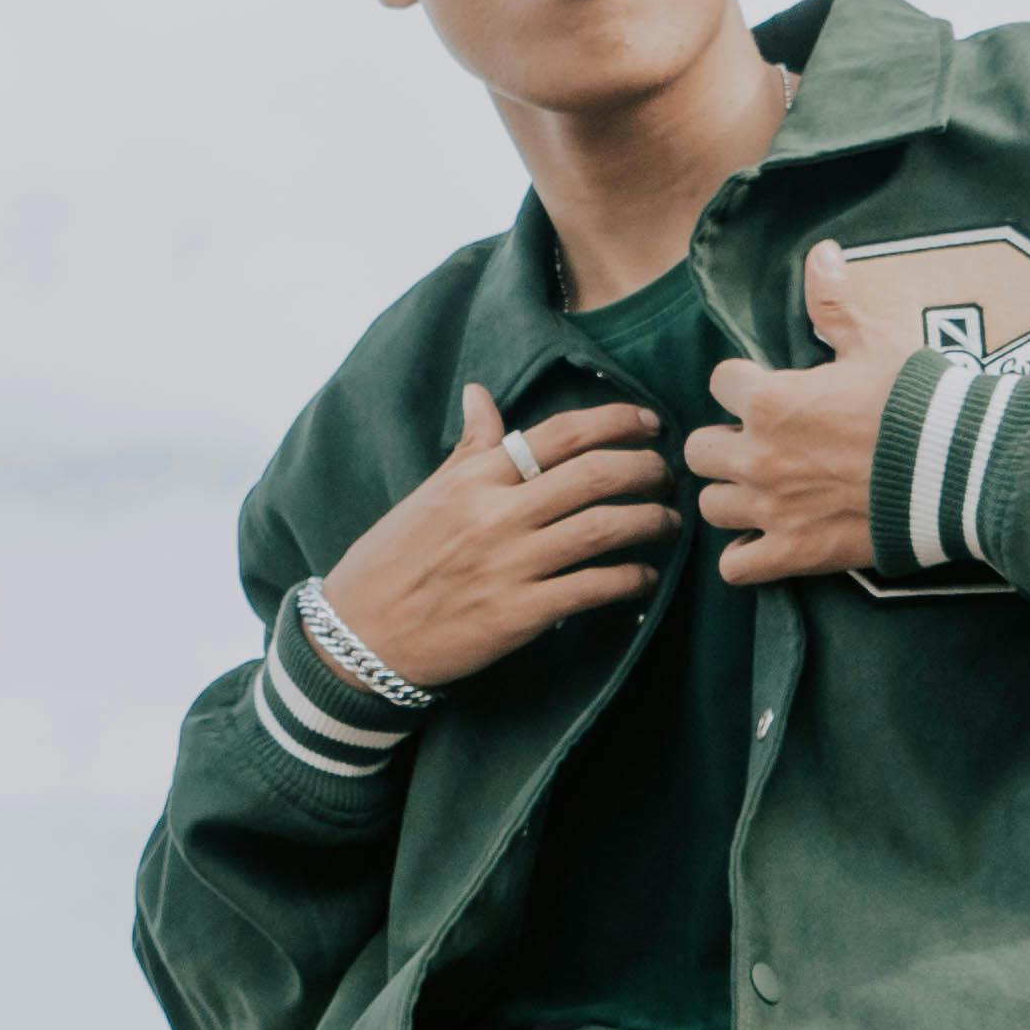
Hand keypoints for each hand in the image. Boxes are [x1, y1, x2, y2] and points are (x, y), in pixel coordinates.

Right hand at [308, 385, 679, 691]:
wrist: (358, 635)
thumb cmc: (391, 560)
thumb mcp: (427, 494)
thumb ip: (469, 448)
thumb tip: (480, 393)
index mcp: (475, 478)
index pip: (559, 434)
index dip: (615, 421)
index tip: (648, 422)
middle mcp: (494, 514)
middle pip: (592, 474)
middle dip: (644, 468)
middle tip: (667, 472)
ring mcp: (508, 565)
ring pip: (601, 527)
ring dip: (649, 520)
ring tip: (670, 519)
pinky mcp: (517, 615)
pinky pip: (590, 589)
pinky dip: (629, 579)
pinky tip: (645, 577)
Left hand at [690, 247, 889, 584]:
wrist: (959, 468)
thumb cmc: (917, 401)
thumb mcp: (875, 341)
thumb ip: (834, 303)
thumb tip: (821, 252)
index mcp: (769, 400)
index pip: (720, 382)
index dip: (745, 384)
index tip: (770, 390)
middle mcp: (757, 456)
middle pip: (700, 450)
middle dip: (726, 443)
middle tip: (763, 444)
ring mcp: (772, 510)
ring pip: (712, 506)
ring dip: (733, 496)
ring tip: (764, 490)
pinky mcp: (796, 553)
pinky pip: (737, 566)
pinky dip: (746, 556)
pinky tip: (766, 540)